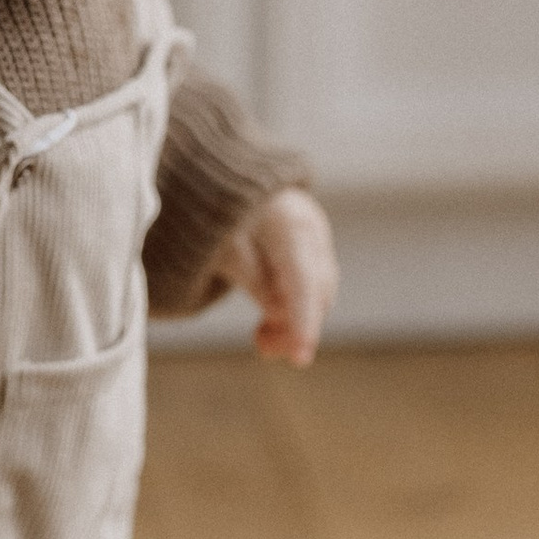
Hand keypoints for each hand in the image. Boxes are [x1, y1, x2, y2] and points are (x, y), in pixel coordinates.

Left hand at [214, 187, 337, 364]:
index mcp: (288, 222)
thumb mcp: (224, 244)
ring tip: (261, 338)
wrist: (230, 181)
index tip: (300, 357)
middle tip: (261, 347)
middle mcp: (312, 230)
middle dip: (292, 327)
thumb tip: (278, 313)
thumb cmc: (221, 212)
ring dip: (291, 324)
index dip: (302, 321)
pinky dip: (293, 312)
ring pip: (318, 294)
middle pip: (316, 290)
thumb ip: (252, 276)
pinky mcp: (314, 252)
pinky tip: (269, 327)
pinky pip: (311, 290)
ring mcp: (318, 240)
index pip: (302, 279)